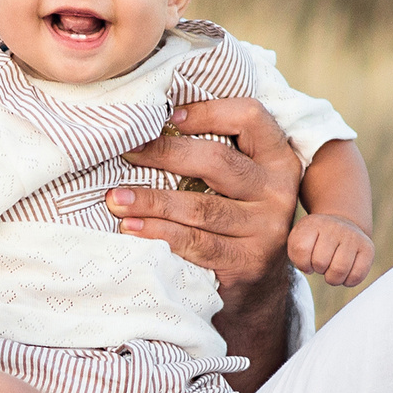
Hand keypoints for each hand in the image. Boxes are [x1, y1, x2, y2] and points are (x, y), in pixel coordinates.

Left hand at [114, 98, 299, 302]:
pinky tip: (131, 227)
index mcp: (276, 158)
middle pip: (218, 161)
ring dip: (151, 201)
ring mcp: (266, 228)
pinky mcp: (247, 260)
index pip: (250, 117)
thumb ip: (213, 151)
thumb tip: (149, 123)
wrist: (257, 281)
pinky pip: (196, 243)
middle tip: (127, 151)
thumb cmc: (234, 213)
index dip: (208, 112)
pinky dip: (159, 233)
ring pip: (201, 207)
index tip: (168, 118)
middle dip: (165, 154)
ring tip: (115, 198)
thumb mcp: (237, 179)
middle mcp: (277, 190)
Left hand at [289, 213, 373, 286]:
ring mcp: (353, 237)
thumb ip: (296, 254)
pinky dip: (348, 281)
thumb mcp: (298, 241)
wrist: (341, 226)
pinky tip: (344, 275)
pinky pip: (357, 275)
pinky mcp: (368, 248)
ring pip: (339, 270)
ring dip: (332, 278)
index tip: (307, 262)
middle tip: (321, 265)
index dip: (302, 264)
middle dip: (318, 270)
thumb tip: (308, 269)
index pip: (301, 249)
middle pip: (320, 262)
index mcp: (312, 224)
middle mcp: (334, 227)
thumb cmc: (314, 240)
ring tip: (331, 271)